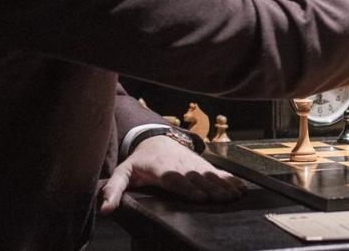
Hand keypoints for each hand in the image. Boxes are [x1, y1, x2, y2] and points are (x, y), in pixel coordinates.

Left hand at [99, 134, 249, 213]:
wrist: (155, 139)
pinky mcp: (202, 164)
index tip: (199, 196)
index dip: (187, 187)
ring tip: (235, 195)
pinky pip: (218, 172)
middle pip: (197, 178)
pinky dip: (231, 179)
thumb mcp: (122, 172)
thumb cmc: (138, 161)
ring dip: (224, 185)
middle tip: (224, 199)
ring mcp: (193, 164)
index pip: (175, 179)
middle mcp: (180, 165)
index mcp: (160, 168)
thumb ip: (114, 189)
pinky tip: (241, 188)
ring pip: (210, 175)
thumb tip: (106, 209)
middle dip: (211, 188)